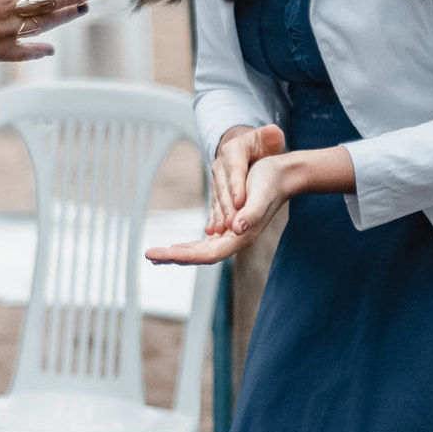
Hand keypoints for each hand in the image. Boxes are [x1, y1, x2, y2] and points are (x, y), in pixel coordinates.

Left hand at [147, 152, 289, 265]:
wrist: (284, 175)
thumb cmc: (271, 181)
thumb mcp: (261, 193)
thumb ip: (251, 213)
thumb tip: (236, 228)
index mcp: (242, 235)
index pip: (209, 253)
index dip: (186, 255)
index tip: (164, 253)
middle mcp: (237, 239)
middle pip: (201, 256)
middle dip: (174, 256)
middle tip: (148, 255)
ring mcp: (233, 236)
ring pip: (202, 251)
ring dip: (179, 253)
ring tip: (156, 255)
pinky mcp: (231, 228)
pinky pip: (206, 243)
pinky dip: (190, 246)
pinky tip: (178, 247)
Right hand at [206, 123, 286, 233]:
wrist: (249, 149)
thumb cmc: (262, 145)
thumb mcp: (268, 138)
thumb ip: (270, 136)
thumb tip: (273, 132)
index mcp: (233, 150)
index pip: (235, 169)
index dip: (237, 186)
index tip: (242, 202)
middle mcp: (220, 164)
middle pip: (223, 187)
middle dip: (228, 206)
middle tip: (233, 223)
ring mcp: (216, 178)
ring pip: (217, 198)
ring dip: (219, 215)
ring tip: (222, 230)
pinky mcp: (216, 190)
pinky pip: (214, 205)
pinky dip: (214, 218)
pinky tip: (212, 232)